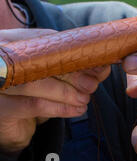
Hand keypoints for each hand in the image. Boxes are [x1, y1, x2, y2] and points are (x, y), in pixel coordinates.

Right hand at [0, 29, 110, 156]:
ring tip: (85, 99)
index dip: (74, 52)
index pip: (47, 41)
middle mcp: (2, 59)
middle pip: (40, 62)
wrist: (9, 119)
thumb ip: (75, 67)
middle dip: (72, 74)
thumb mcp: (54, 73)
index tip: (97, 63)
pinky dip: (59, 108)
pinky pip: (32, 105)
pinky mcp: (0, 106)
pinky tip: (77, 110)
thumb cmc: (34, 89)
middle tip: (92, 84)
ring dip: (67, 93)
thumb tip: (102, 67)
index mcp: (14, 42)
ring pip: (36, 85)